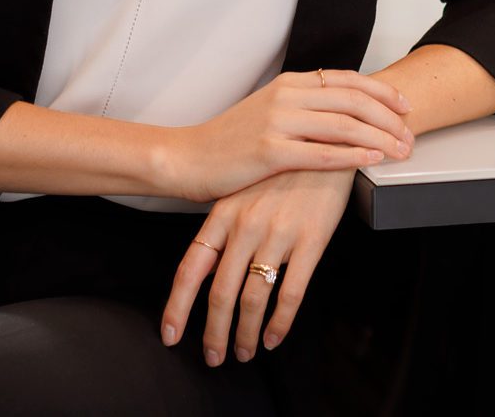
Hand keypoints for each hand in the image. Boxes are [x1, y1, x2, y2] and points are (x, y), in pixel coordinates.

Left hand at [159, 167, 373, 366]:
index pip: (191, 267)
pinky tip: (275, 336)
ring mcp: (278, 234)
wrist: (324, 139)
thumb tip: (210, 272)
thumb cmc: (281, 167)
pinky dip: (280, 323)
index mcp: (223, 214)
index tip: (171, 335)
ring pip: (254, 299)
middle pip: (221, 292)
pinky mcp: (310, 241)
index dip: (178, 306)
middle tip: (213, 356)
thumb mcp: (243, 192)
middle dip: (214, 332)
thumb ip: (225, 231)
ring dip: (247, 333)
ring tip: (245, 351)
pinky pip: (291, 293)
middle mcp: (246, 226)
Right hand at [168, 69, 412, 202]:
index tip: (405, 106)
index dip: (382, 91)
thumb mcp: (268, 110)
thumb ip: (302, 106)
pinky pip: (323, 152)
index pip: (348, 80)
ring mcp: (278, 122)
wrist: (187, 157)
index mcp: (289, 83)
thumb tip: (342, 111)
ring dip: (380, 138)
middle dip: (390, 117)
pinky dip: (353, 155)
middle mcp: (286, 96)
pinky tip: (372, 160)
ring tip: (401, 151)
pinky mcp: (270, 151)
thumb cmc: (229, 140)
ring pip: (344, 125)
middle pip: (353, 100)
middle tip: (411, 135)